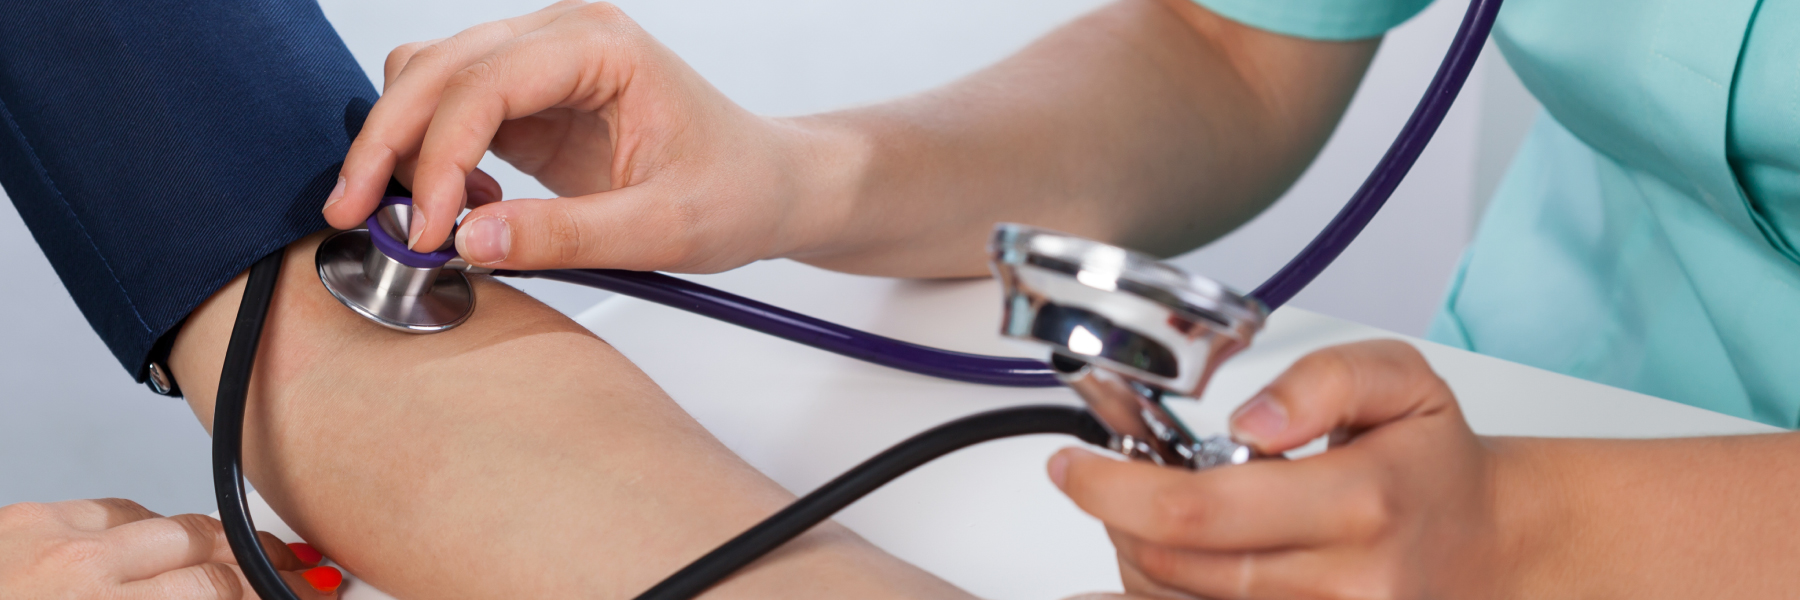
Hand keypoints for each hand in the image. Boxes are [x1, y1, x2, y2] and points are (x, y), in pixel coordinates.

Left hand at [0, 498, 341, 598]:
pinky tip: (153, 544)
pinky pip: (111, 508)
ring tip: (230, 559)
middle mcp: (84, 574)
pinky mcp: (24, 517)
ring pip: (165, 521)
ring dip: (204, 542)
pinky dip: (142, 526)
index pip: (215, 590)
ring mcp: (53, 538)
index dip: (266, 593)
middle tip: (283, 576)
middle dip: (248, 567)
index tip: (296, 596)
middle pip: (203, 551)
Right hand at [326, 0, 840, 272]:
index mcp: (601, 47)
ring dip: (402, 146)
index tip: (423, 225)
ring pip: (428, 81)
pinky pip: (449, 114)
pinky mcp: (529, 102)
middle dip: (388, 142)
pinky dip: (430, 160)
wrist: (770, 187)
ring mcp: (541, 66)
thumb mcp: (663, 229)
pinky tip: (459, 211)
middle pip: (435, 69)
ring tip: (419, 221)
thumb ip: (567, 235)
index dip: (437, 152)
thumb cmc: (738, 190)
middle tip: (355, 214)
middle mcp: (563, 38)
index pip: (485, 81)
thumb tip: (468, 241)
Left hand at [1049, 340, 1515, 599]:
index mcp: (1361, 502)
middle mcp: (1345, 584)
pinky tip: (1144, 567)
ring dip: (1135, 558)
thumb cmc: (1434, 464)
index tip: (1074, 466)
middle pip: (1175, 567)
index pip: (1199, 511)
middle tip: (1099, 479)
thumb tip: (1253, 420)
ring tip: (1145, 513)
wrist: (1492, 544)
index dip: (1114, 490)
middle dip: (1116, 519)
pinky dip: (1160, 596)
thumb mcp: (1399, 381)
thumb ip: (1323, 380)